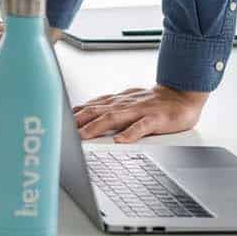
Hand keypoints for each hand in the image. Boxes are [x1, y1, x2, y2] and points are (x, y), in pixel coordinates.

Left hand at [74, 85, 208, 141]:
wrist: (181, 95)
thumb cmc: (151, 102)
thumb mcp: (124, 103)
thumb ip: (104, 109)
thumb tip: (79, 115)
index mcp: (115, 102)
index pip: (89, 107)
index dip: (71, 115)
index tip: (55, 123)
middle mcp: (123, 104)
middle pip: (96, 112)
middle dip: (77, 121)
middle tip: (61, 131)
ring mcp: (139, 110)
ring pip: (114, 118)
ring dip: (96, 127)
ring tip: (83, 137)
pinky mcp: (156, 118)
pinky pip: (142, 126)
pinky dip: (130, 133)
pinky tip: (121, 140)